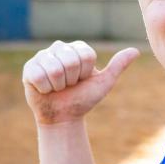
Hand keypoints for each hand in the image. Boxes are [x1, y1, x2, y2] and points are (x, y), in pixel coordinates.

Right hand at [22, 40, 138, 125]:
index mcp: (78, 48)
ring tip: (57, 88)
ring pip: (54, 69)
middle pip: (70, 61)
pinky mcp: (29, 68)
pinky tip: (45, 89)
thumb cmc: (84, 98)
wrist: (64, 116)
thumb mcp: (104, 83)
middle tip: (68, 85)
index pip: (86, 55)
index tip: (82, 80)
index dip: (85, 73)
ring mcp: (43, 56)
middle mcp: (60, 47)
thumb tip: (135, 51)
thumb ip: (118, 65)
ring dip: (58, 86)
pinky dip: (45, 88)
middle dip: (72, 80)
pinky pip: (38, 75)